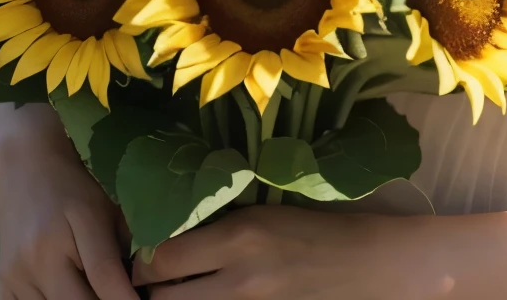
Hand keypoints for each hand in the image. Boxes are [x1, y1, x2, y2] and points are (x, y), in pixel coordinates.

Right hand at [0, 104, 136, 299]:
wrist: (21, 169)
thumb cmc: (72, 186)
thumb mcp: (103, 206)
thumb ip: (124, 243)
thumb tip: (143, 283)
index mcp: (73, 226)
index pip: (104, 276)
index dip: (126, 298)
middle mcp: (40, 255)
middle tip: (115, 294)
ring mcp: (16, 274)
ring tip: (89, 289)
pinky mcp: (2, 284)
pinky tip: (65, 291)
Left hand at [134, 205, 428, 299]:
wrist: (366, 264)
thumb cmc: (313, 228)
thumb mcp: (261, 214)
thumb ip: (215, 227)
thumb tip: (164, 238)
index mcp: (238, 237)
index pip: (161, 256)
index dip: (141, 258)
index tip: (140, 254)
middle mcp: (238, 279)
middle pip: (162, 298)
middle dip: (149, 290)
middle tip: (148, 281)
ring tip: (173, 293)